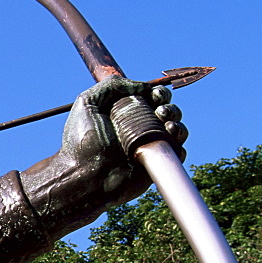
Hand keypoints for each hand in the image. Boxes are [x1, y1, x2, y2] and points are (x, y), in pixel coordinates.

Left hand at [21, 77, 188, 235]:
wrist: (85, 176)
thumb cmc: (82, 142)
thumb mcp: (88, 103)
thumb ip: (111, 86)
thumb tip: (142, 85)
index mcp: (124, 115)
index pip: (150, 99)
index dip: (158, 93)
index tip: (154, 94)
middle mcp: (138, 131)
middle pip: (167, 112)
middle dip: (169, 105)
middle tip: (160, 109)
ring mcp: (148, 148)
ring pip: (176, 129)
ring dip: (176, 120)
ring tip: (165, 121)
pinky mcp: (155, 166)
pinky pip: (178, 152)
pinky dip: (179, 141)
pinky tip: (169, 134)